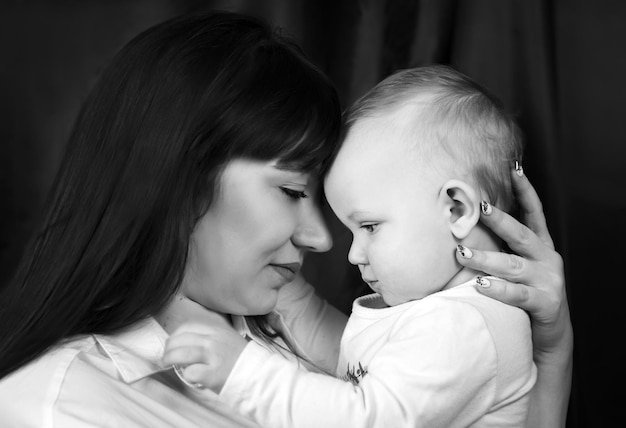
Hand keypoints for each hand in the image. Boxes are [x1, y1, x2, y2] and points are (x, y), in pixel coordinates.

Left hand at [162, 315, 247, 392]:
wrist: (258, 375)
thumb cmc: (240, 360)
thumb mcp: (228, 338)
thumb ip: (210, 335)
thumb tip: (186, 339)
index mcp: (217, 330)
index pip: (187, 327)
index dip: (175, 335)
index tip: (172, 343)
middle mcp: (213, 340)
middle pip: (180, 339)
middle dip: (168, 348)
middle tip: (166, 356)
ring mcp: (213, 356)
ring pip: (180, 353)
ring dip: (169, 359)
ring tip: (167, 363)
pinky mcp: (213, 373)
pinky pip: (189, 372)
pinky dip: (186, 375)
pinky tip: (191, 376)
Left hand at [455, 169, 571, 354]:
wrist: (551, 336)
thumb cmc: (527, 296)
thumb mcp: (519, 268)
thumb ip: (504, 249)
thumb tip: (471, 226)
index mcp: (542, 248)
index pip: (534, 214)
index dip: (526, 191)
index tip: (515, 169)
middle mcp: (547, 260)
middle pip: (521, 235)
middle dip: (500, 220)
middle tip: (479, 208)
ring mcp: (548, 281)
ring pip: (513, 266)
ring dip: (486, 259)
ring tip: (462, 253)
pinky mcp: (545, 303)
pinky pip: (517, 295)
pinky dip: (498, 289)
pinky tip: (481, 284)